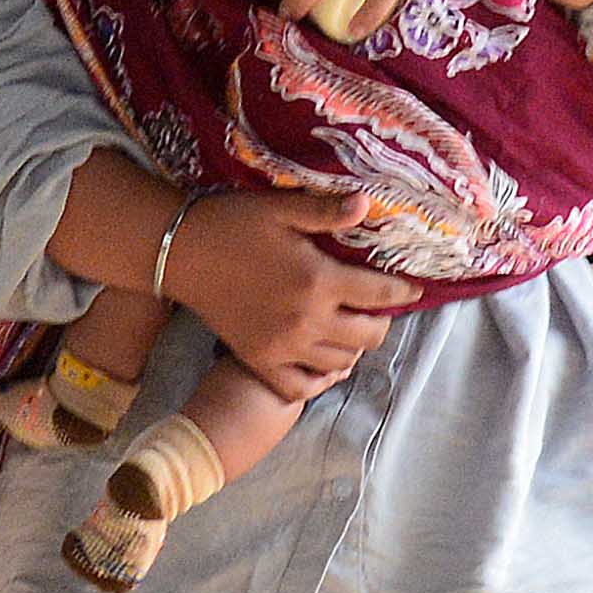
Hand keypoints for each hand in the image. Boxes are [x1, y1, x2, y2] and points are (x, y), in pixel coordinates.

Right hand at [160, 185, 412, 399]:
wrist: (180, 252)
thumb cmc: (232, 224)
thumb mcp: (282, 208)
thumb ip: (327, 212)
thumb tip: (367, 204)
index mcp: (318, 281)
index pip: (381, 295)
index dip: (404, 292)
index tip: (412, 290)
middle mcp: (306, 321)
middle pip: (369, 337)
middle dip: (382, 322)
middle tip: (378, 308)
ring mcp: (282, 347)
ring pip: (341, 362)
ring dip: (354, 347)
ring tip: (351, 328)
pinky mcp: (259, 360)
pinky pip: (300, 387)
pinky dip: (319, 379)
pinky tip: (324, 362)